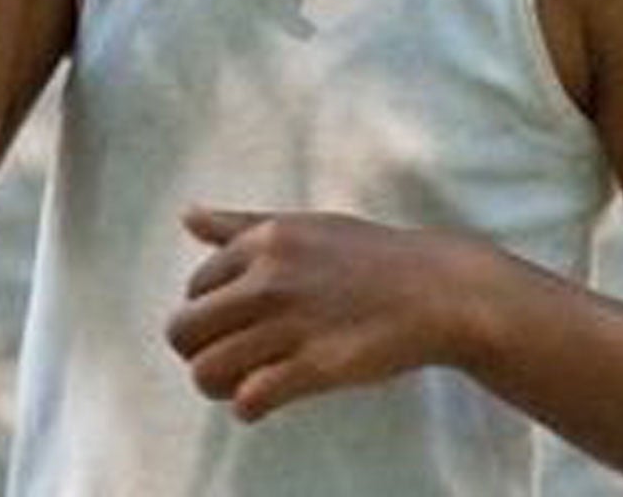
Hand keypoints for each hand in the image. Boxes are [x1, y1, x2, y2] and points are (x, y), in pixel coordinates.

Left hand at [166, 206, 475, 422]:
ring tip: (245, 381)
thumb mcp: (304, 227)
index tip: (240, 322)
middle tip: (232, 357)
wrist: (439, 289)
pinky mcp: (315, 366)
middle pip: (184, 330)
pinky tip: (268, 398)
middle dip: (198, 350)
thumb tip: (187, 216)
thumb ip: (242, 226)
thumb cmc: (370, 257)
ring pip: (205, 371)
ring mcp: (291, 323)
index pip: (194, 287)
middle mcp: (270, 278)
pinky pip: (248, 399)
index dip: (211, 312)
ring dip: (219, 385)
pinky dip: (248, 407)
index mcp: (265, 241)